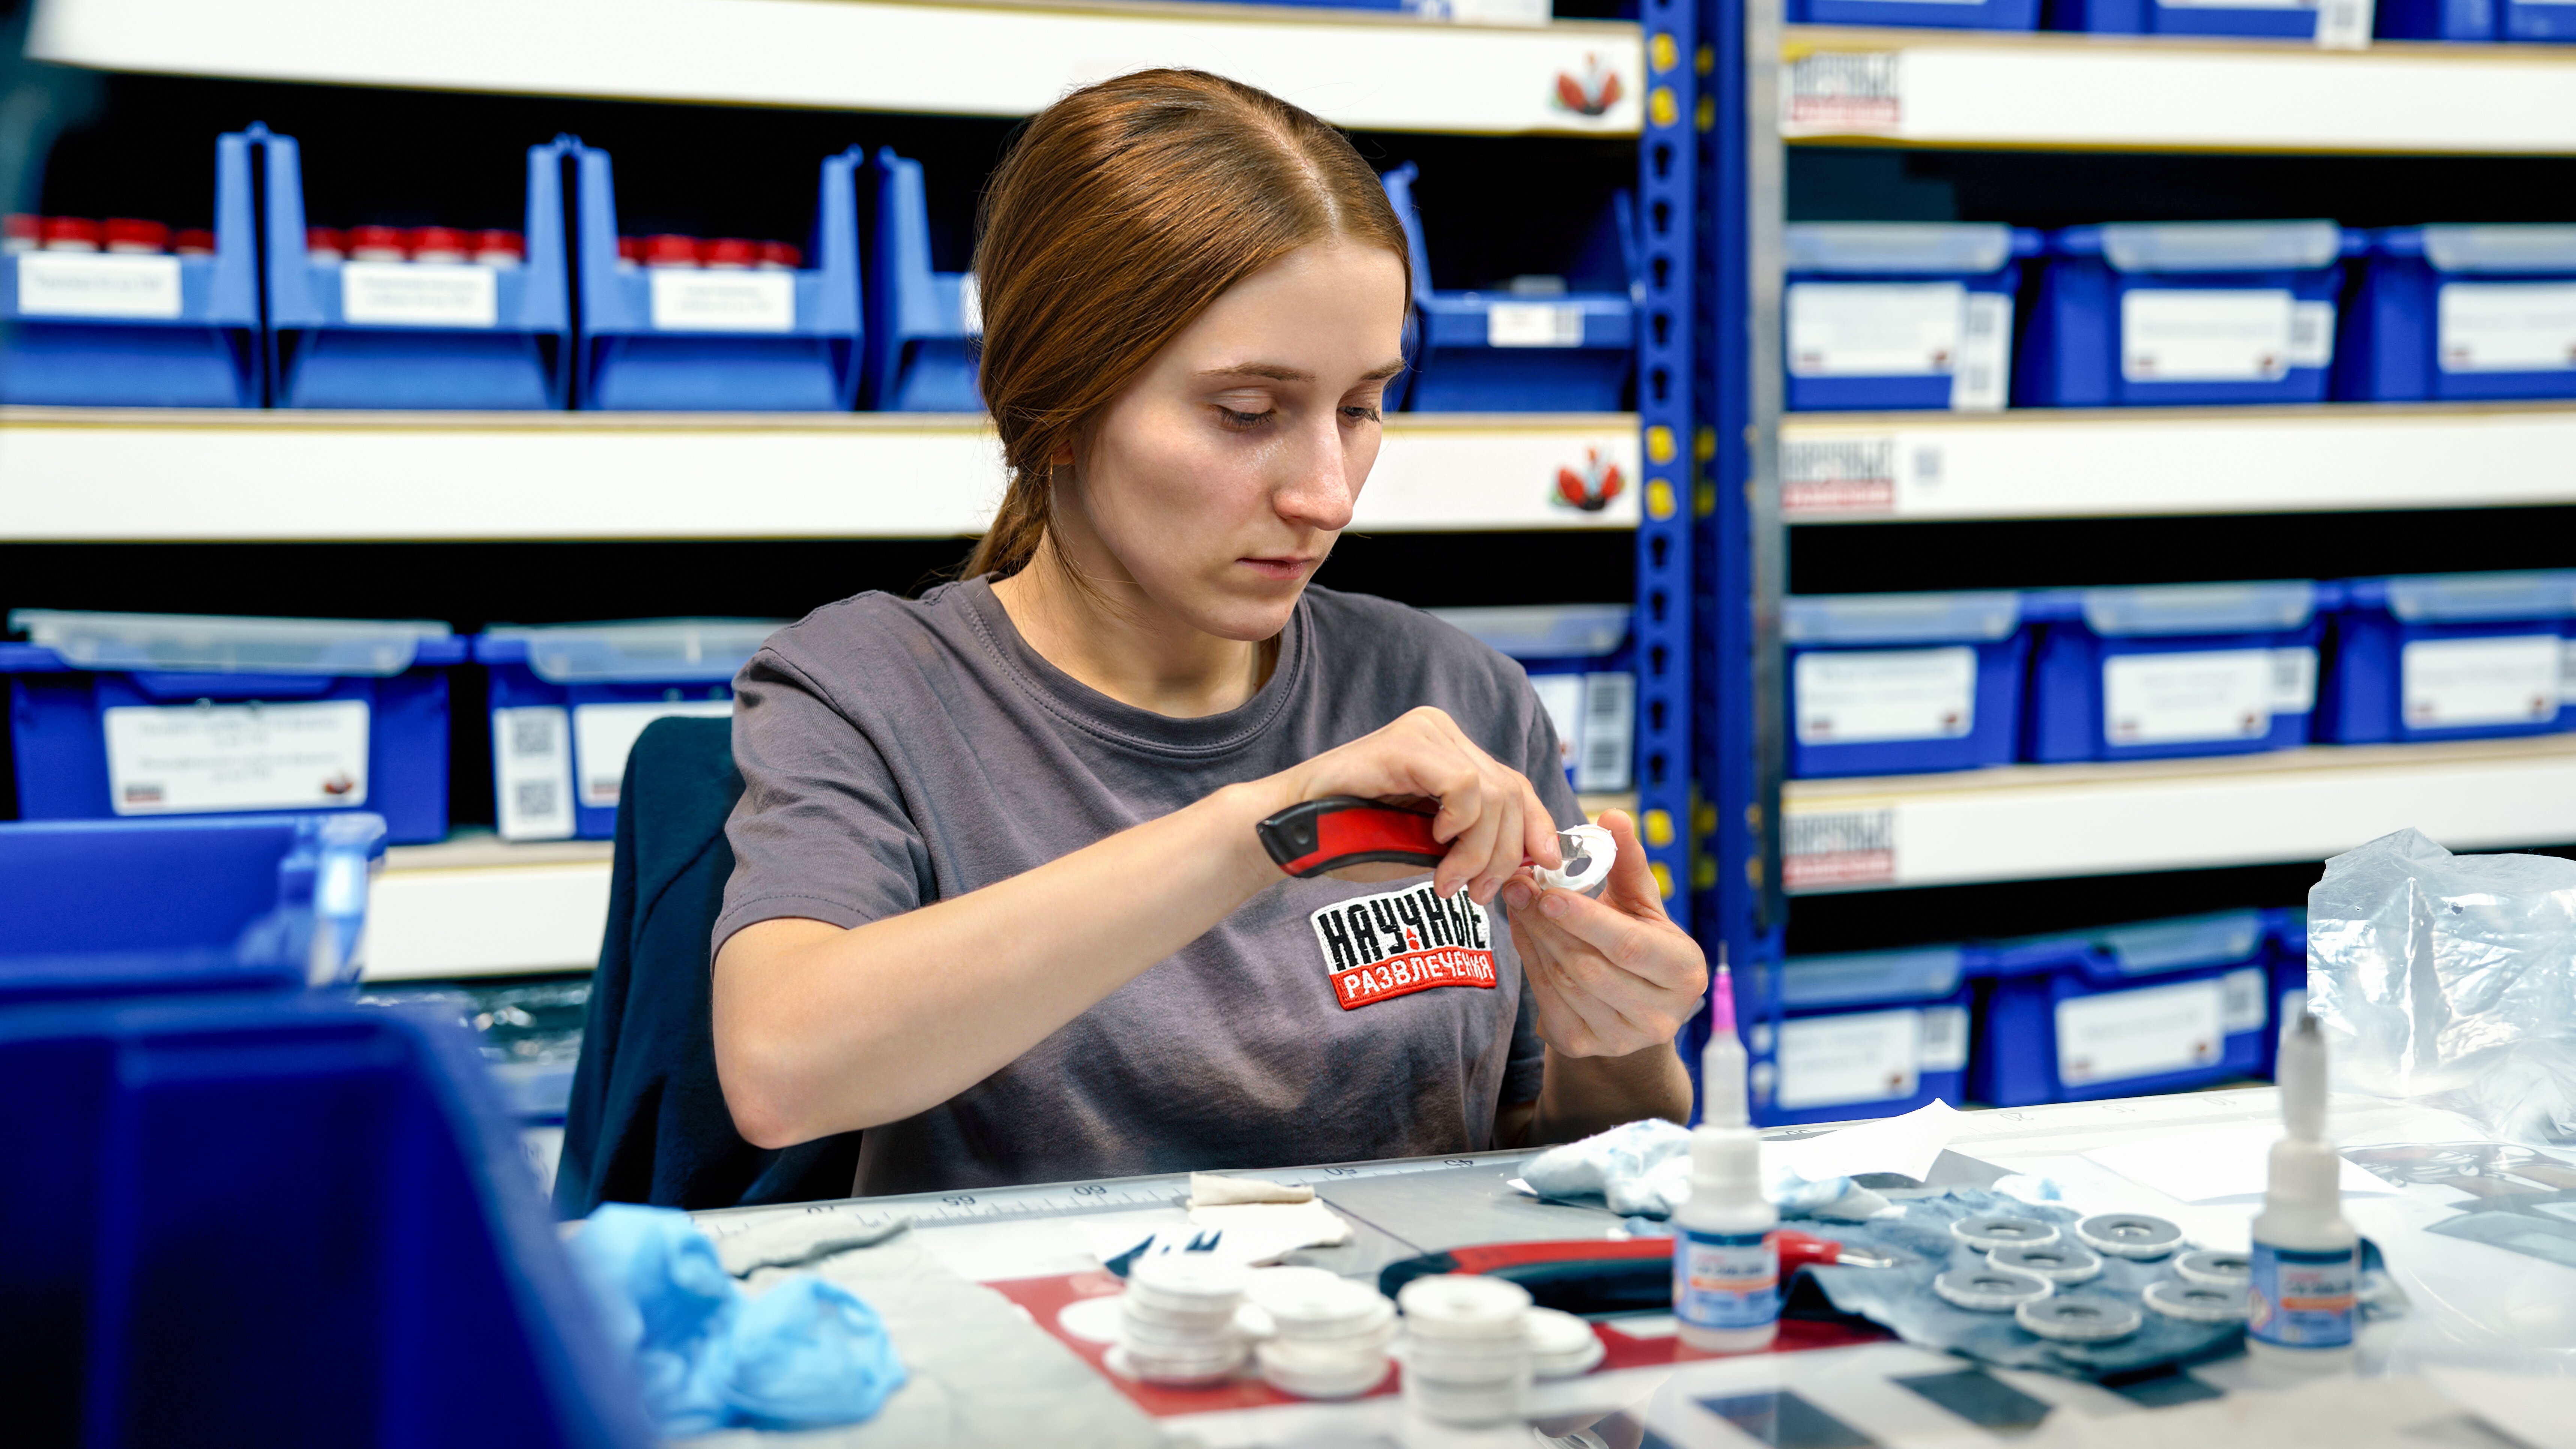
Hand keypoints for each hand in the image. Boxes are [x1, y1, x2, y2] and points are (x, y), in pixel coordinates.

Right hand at [1259, 706, 1560, 904]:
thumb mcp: (1432, 847)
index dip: (1538, 827)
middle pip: (1511, 793)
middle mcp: (1443, 732)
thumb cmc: (1356, 840)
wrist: (1296, 837)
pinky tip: (1434, 838)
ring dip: (1479, 850)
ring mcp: (1426, 732)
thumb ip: (1475, 843)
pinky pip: (1464, 784)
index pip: (1516, 785)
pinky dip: (1460, 821)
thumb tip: (1533, 857)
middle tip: (1476, 894)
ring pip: (1494, 792)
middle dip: (1503, 854)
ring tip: (1448, 881)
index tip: (1544, 866)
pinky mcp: (1407, 743)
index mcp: (1451, 752)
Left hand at [1498, 810, 1706, 1057]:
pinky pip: (1546, 1000)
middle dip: (1547, 923)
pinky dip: (1530, 961)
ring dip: (1534, 938)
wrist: (1633, 1003)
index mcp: (1683, 972)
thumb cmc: (1640, 940)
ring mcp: (1620, 1038)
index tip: (1549, 892)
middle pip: (1589, 966)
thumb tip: (1613, 816)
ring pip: (1563, 983)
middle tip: (1518, 884)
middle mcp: (1659, 1015)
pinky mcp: (1583, 1045)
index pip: (1628, 946)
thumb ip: (1628, 861)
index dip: (1586, 920)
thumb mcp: (1642, 903)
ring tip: (1518, 900)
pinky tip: (1523, 931)